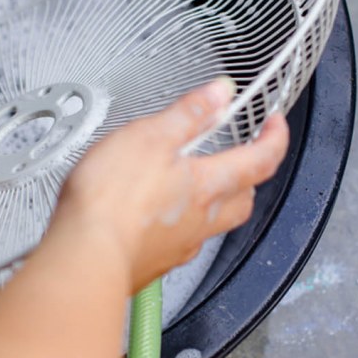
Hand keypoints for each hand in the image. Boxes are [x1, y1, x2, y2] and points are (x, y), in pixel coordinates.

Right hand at [51, 79, 289, 292]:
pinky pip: (180, 243)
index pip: (260, 160)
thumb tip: (221, 94)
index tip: (275, 125)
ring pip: (214, 224)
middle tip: (242, 157)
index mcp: (207, 185)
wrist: (83, 256)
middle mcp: (201, 220)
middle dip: (249, 176)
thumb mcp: (150, 136)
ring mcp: (178, 246)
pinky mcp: (153, 264)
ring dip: (216, 203)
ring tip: (196, 185)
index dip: (275, 139)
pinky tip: (159, 218)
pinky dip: (180, 225)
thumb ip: (189, 114)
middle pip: (242, 199)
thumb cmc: (112, 200)